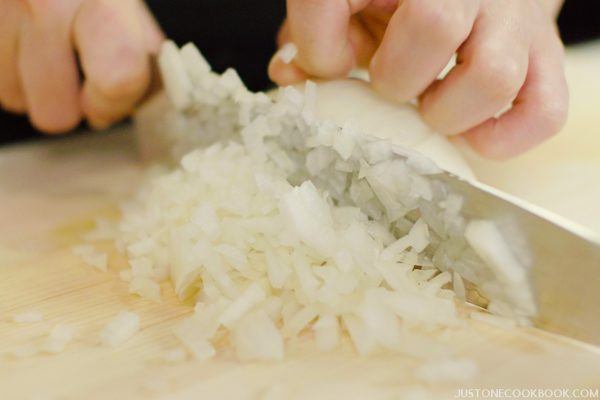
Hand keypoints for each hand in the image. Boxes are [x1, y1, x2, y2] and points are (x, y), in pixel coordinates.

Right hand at [0, 0, 162, 132]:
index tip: (108, 97)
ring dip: (30, 84)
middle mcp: (42, 2)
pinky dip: (5, 68)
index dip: (114, 103)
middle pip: (55, 115)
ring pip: (14, 101)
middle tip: (71, 71)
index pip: (119, 78)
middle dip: (67, 104)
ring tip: (39, 44)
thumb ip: (139, 48)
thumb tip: (144, 97)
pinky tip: (16, 37)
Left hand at [269, 0, 567, 158]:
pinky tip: (471, 132)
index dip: (317, 44)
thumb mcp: (351, 5)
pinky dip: (501, 138)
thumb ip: (316, 34)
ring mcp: (513, 20)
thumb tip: (290, 75)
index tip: (329, 65)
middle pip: (432, 25)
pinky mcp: (546, 58)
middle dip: (396, 80)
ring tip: (431, 109)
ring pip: (492, 77)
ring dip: (448, 114)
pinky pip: (543, 112)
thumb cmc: (399, 2)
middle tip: (391, 87)